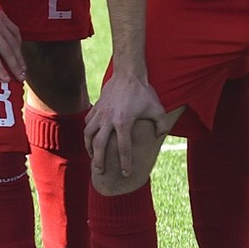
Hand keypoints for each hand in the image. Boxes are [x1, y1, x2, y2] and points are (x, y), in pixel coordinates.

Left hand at [0, 0, 24, 82]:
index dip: (0, 70)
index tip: (7, 80)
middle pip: (8, 52)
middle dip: (16, 66)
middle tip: (21, 79)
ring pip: (14, 42)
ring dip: (20, 56)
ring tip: (24, 69)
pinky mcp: (2, 16)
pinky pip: (14, 30)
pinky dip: (18, 40)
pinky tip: (19, 47)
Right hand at [85, 67, 166, 181]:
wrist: (128, 73)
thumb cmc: (144, 92)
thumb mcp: (158, 109)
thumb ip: (161, 125)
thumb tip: (159, 137)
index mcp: (124, 122)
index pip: (123, 148)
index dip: (125, 163)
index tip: (126, 173)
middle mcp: (109, 119)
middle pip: (99, 145)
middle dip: (99, 160)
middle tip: (100, 172)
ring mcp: (100, 113)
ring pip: (89, 134)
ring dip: (89, 148)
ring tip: (92, 157)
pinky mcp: (96, 107)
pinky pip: (88, 124)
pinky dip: (88, 133)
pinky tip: (91, 139)